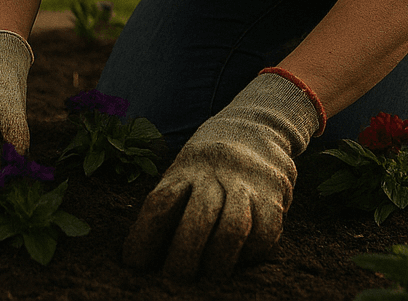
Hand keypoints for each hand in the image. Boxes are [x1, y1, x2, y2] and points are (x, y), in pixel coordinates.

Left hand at [122, 72, 320, 278]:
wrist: (258, 127)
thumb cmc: (209, 166)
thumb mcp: (183, 172)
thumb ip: (170, 205)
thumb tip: (143, 256)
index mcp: (185, 170)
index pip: (160, 202)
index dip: (144, 236)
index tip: (134, 264)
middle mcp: (214, 175)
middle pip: (197, 218)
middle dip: (184, 256)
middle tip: (175, 280)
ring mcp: (246, 185)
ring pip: (232, 228)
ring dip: (218, 261)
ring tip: (210, 277)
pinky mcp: (274, 198)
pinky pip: (265, 234)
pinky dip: (251, 253)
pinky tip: (240, 258)